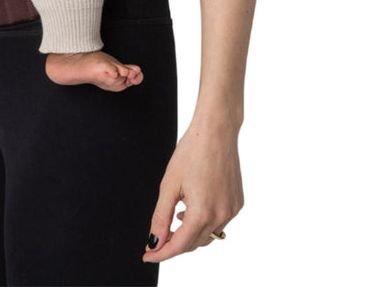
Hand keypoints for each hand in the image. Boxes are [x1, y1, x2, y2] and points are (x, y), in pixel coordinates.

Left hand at [143, 118, 243, 261]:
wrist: (216, 130)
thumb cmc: (191, 151)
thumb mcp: (169, 185)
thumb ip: (161, 217)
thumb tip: (154, 242)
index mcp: (202, 211)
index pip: (180, 245)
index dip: (162, 253)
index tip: (148, 255)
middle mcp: (221, 215)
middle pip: (193, 243)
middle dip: (174, 244)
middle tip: (157, 238)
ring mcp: (232, 210)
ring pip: (208, 236)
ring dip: (190, 234)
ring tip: (174, 220)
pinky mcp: (237, 202)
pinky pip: (219, 223)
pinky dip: (204, 223)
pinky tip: (192, 209)